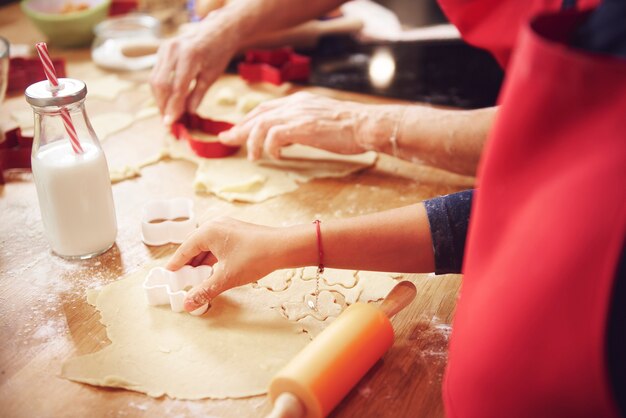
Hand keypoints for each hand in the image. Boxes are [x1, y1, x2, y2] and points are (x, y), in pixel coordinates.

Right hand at [150, 17, 238, 124]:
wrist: (217, 31)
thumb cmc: (218, 54)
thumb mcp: (212, 76)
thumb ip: (197, 94)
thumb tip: (187, 113)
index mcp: (190, 57)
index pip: (176, 88)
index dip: (172, 107)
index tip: (170, 124)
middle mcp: (174, 50)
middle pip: (160, 84)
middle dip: (162, 105)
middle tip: (167, 122)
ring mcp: (165, 48)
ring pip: (154, 79)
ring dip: (159, 99)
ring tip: (166, 114)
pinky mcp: (161, 49)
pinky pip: (156, 73)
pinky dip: (159, 89)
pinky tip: (165, 101)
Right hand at [167, 217, 282, 311]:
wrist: (284, 247)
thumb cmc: (255, 257)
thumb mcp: (226, 278)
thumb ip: (204, 291)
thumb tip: (187, 304)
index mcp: (208, 232)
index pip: (185, 249)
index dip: (176, 264)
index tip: (168, 275)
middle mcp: (216, 225)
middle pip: (195, 246)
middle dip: (188, 264)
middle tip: (181, 280)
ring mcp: (228, 227)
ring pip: (208, 246)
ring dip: (202, 262)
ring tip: (196, 278)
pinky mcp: (238, 233)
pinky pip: (218, 245)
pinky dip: (213, 258)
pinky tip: (214, 271)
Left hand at [218, 92, 395, 159]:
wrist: (366, 125)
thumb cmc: (349, 128)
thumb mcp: (320, 121)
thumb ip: (301, 126)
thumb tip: (287, 139)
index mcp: (298, 102)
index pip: (265, 109)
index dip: (248, 120)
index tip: (236, 131)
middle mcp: (294, 104)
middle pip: (257, 115)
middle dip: (239, 128)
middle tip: (226, 140)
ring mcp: (298, 114)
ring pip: (261, 125)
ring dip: (252, 142)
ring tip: (253, 157)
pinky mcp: (302, 127)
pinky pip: (274, 136)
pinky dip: (270, 147)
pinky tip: (276, 157)